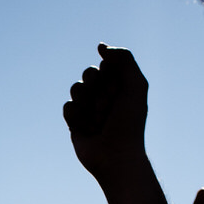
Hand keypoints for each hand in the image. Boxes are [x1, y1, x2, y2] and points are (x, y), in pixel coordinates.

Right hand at [63, 45, 148, 179]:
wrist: (115, 156)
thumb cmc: (130, 123)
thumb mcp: (136, 85)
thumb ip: (123, 59)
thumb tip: (101, 46)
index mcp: (120, 84)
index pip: (105, 65)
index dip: (111, 77)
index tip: (120, 94)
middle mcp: (103, 93)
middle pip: (89, 73)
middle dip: (98, 90)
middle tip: (109, 110)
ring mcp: (88, 107)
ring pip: (76, 88)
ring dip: (88, 104)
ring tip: (99, 121)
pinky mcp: (75, 121)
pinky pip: (68, 107)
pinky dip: (78, 118)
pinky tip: (88, 130)